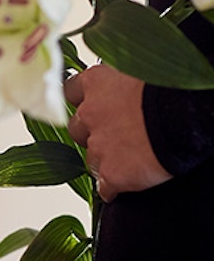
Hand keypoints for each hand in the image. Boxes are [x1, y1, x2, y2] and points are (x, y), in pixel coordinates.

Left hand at [64, 64, 171, 201]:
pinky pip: (105, 187)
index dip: (83, 102)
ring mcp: (98, 146)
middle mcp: (90, 114)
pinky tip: (124, 186)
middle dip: (92, 133)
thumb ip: (123, 81)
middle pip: (77, 129)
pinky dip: (113, 188)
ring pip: (90, 159)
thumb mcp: (142, 72)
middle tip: (117, 135)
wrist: (189, 114)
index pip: (72, 91)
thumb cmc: (174, 87)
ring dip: (104, 160)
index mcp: (97, 82)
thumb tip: (126, 87)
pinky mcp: (111, 173)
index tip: (92, 106)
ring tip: (129, 159)